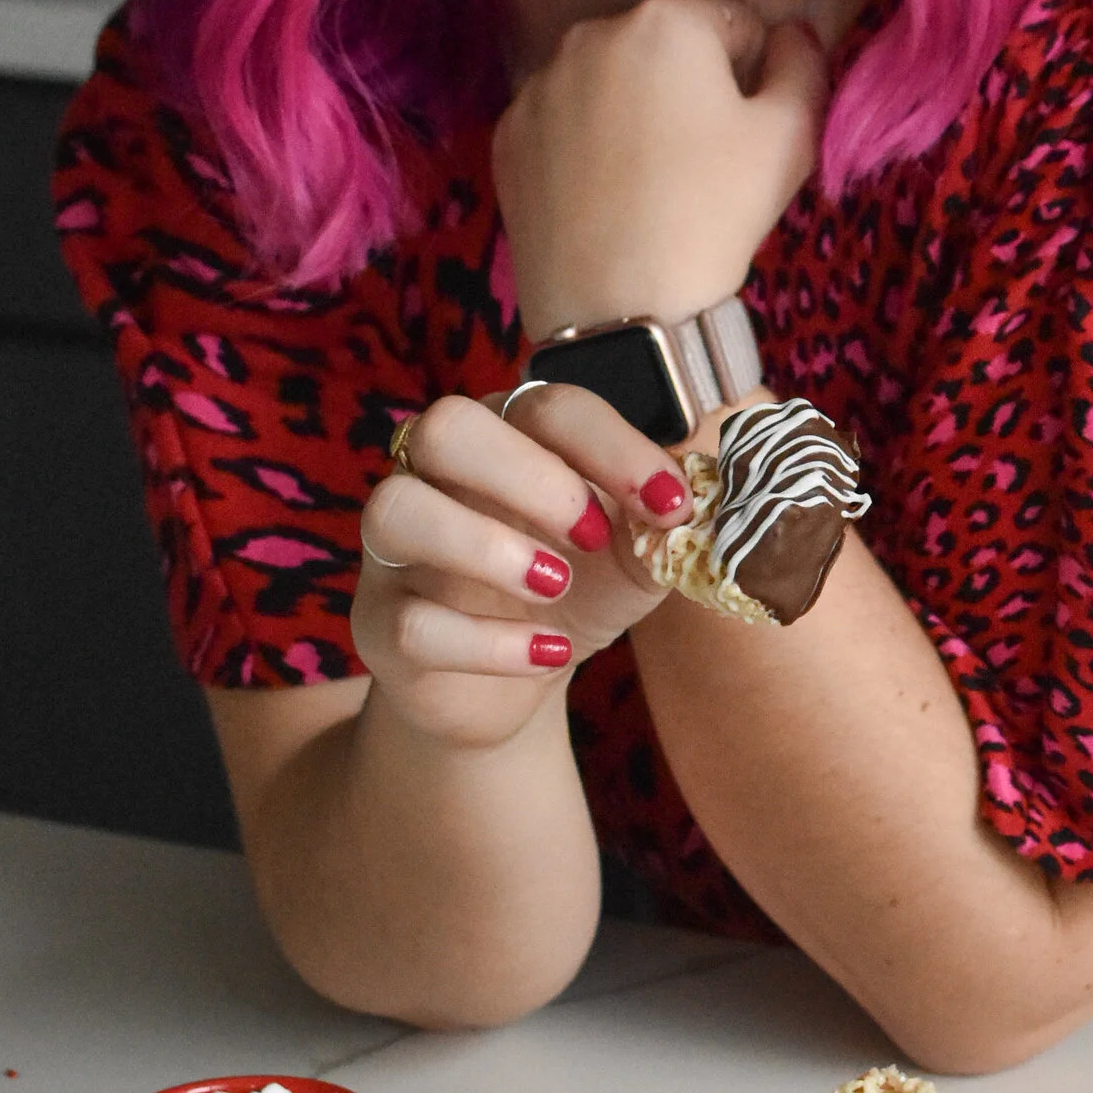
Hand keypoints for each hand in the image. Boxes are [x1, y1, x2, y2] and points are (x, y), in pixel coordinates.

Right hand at [350, 385, 692, 751]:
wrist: (513, 687)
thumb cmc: (575, 595)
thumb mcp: (636, 556)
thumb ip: (669, 524)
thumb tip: (712, 499)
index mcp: (504, 439)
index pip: (543, 405)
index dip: (611, 446)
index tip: (669, 503)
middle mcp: (435, 479)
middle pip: (444, 427)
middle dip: (528, 474)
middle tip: (592, 534)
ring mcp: (397, 552)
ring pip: (397, 510)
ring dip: (486, 546)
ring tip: (555, 585)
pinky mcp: (380, 627)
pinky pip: (411, 622)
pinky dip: (487, 642)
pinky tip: (548, 652)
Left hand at [493, 0, 826, 338]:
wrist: (615, 310)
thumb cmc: (712, 216)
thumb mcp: (791, 138)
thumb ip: (804, 64)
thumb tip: (792, 31)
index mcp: (666, 21)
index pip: (734, 25)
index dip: (753, 79)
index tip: (745, 136)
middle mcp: (590, 34)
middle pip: (664, 48)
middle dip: (686, 88)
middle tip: (698, 163)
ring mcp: (539, 85)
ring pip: (609, 82)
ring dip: (632, 111)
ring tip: (647, 184)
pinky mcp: (507, 135)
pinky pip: (563, 121)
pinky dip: (585, 145)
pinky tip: (602, 196)